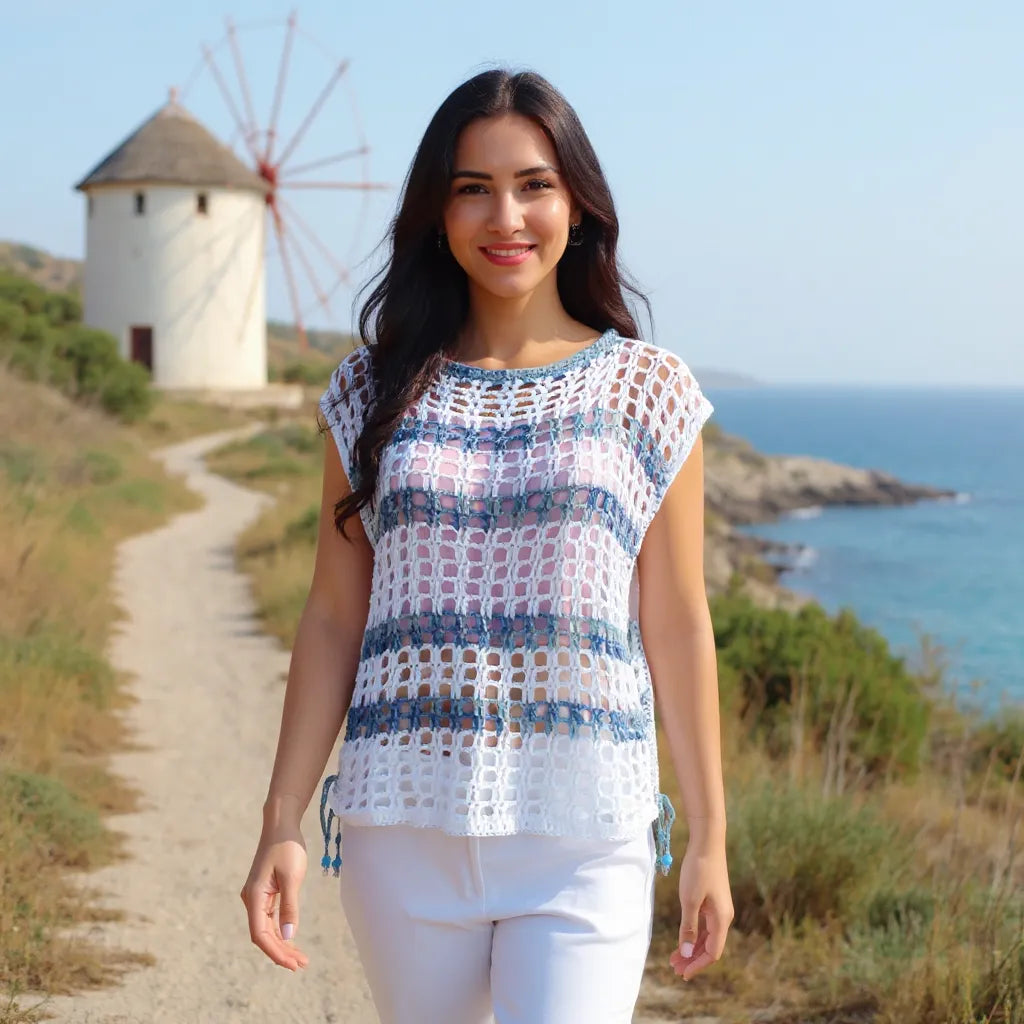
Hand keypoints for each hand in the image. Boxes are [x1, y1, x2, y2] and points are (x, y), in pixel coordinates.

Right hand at [240, 824, 309, 970]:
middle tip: (302, 965)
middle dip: (281, 951)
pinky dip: (281, 931)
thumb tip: (287, 936)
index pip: (260, 934)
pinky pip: (270, 918)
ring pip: (267, 928)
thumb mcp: (292, 877)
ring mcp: (257, 897)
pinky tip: (291, 941)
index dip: (275, 951)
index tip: (292, 964)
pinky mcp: (265, 893)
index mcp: (254, 896)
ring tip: (300, 959)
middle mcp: (252, 900)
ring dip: (282, 944)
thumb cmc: (287, 847)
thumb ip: (290, 907)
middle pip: (263, 934)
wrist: (281, 825)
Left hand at [668, 838, 733, 980]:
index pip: (712, 952)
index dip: (697, 965)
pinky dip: (694, 934)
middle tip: (673, 967)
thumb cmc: (698, 869)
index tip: (682, 973)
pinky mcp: (712, 900)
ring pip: (707, 936)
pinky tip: (683, 938)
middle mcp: (723, 916)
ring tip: (675, 957)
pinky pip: (705, 925)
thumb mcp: (689, 900)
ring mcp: (719, 908)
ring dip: (692, 948)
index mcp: (721, 919)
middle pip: (710, 946)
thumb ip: (689, 928)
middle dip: (692, 959)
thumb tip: (687, 954)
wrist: (707, 842)